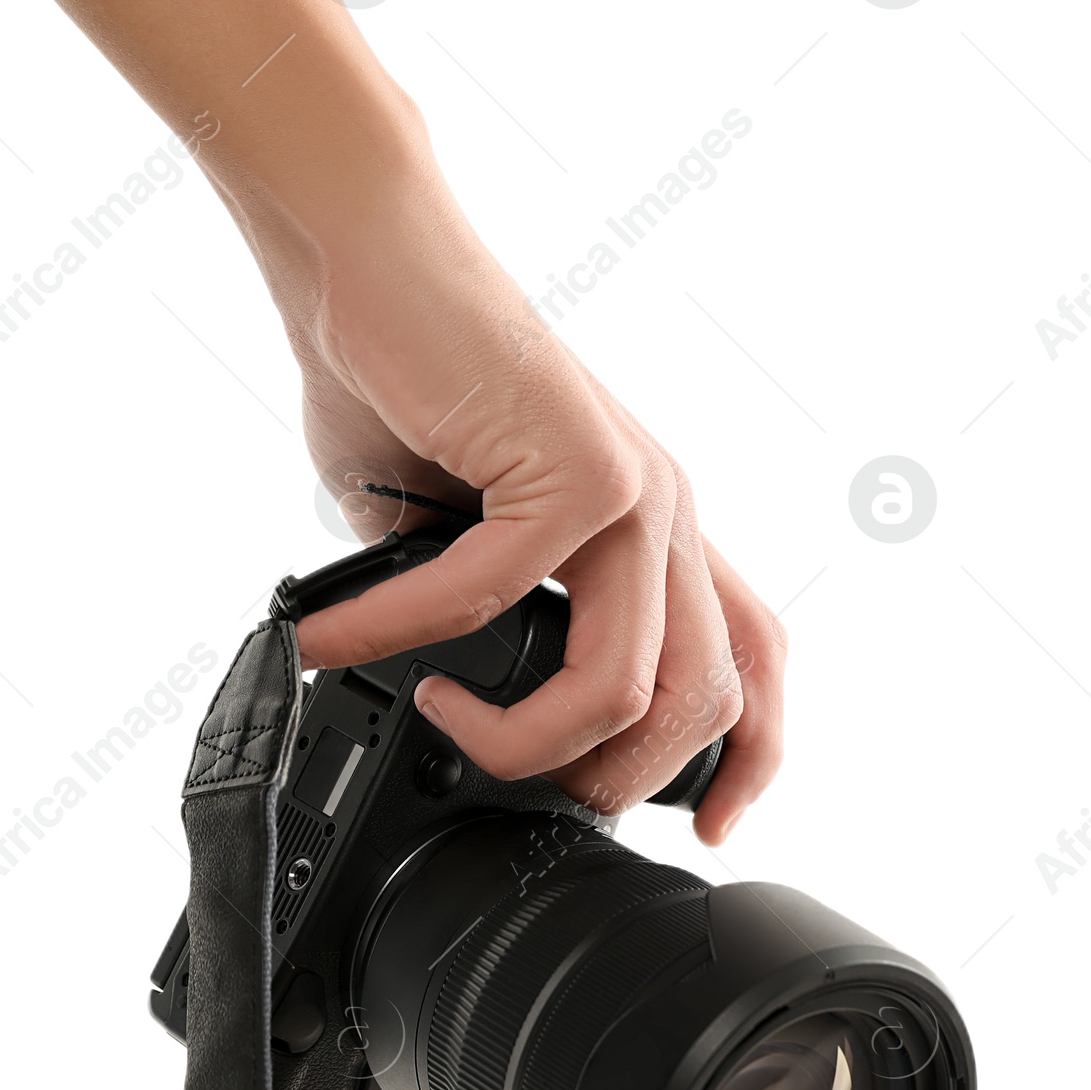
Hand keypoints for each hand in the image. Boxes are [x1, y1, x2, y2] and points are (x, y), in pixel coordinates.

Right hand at [264, 114, 786, 845]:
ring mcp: (636, 488)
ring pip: (622, 683)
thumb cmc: (405, 384)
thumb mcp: (460, 536)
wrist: (368, 263)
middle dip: (617, 780)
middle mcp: (668, 510)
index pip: (752, 659)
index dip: (751, 756)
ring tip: (440, 720)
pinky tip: (337, 642)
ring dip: (520, 737)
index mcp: (658, 530)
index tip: (711, 826)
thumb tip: (442, 708)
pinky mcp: (575, 465)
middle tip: (523, 792)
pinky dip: (399, 638)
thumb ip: (484, 620)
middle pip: (703, 701)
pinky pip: (490, 600)